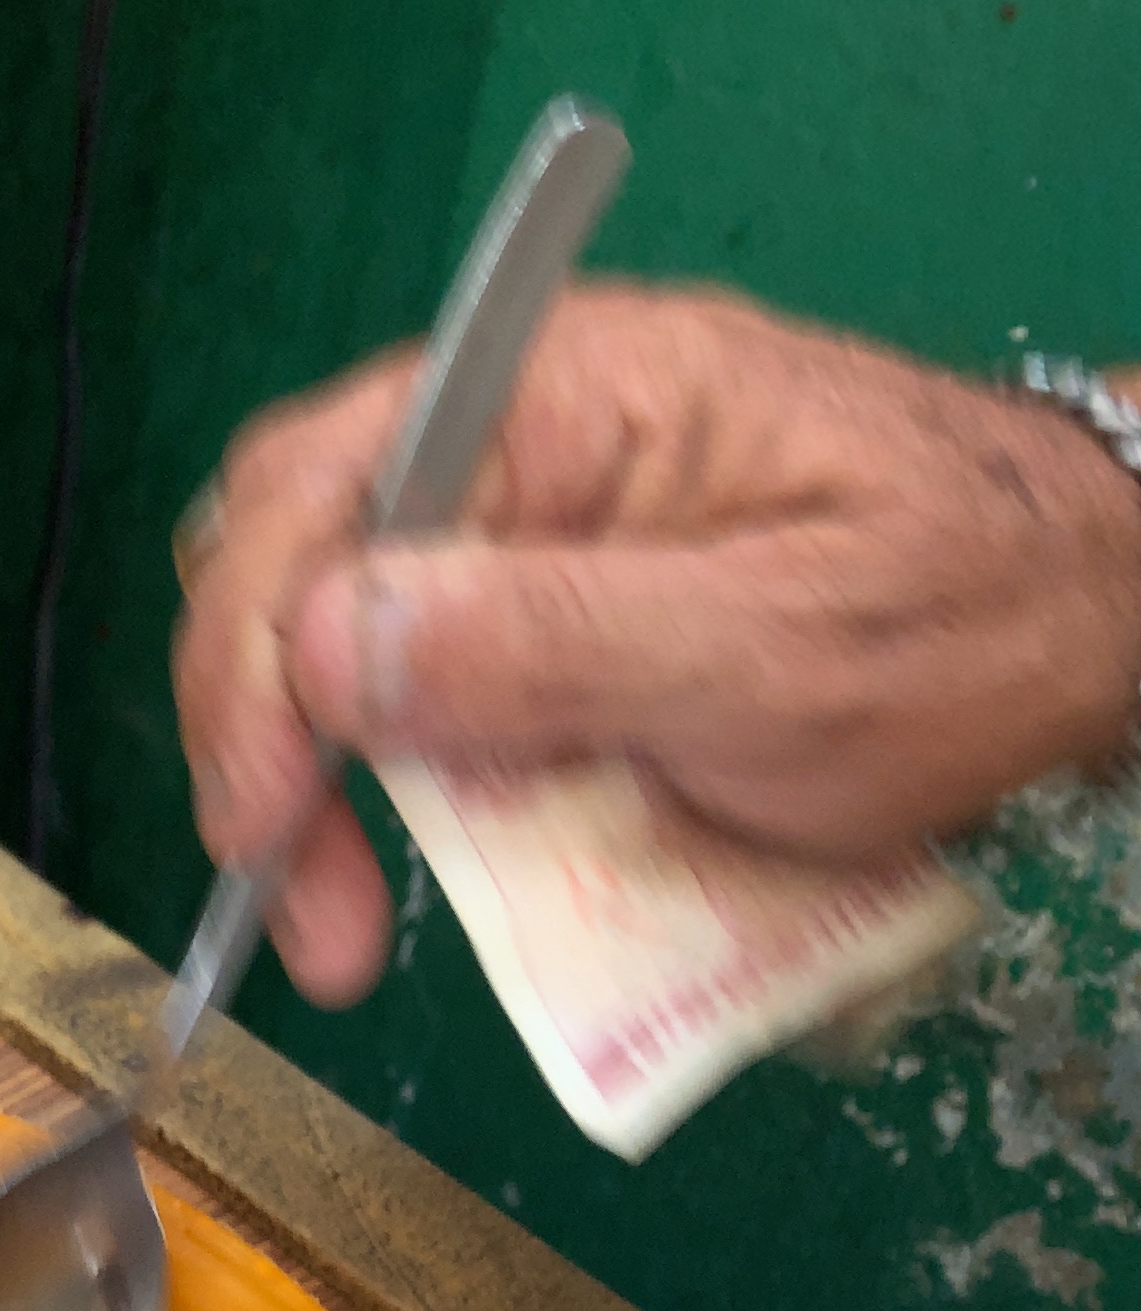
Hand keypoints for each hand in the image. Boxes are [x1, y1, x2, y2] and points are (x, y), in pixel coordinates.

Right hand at [174, 281, 1140, 1002]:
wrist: (1090, 620)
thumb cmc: (966, 621)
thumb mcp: (770, 654)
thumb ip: (546, 643)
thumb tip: (322, 643)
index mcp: (557, 395)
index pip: (312, 501)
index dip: (252, 675)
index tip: (267, 834)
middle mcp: (515, 436)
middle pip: (282, 558)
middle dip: (260, 739)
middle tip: (306, 909)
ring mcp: (526, 523)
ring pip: (328, 630)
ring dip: (315, 777)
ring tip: (351, 915)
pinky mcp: (549, 609)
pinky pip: (417, 682)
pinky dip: (391, 782)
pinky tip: (421, 861)